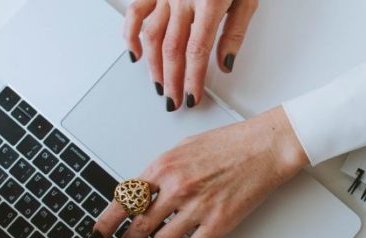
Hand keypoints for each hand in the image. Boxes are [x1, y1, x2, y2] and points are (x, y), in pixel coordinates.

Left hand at [93, 107, 308, 237]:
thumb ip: (162, 170)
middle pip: (138, 225)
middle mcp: (176, 187)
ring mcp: (197, 207)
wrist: (265, 147)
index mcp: (163, 166)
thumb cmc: (230, 144)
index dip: (108, 221)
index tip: (100, 232)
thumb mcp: (184, 147)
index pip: (124, 199)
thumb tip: (144, 191)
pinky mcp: (218, 222)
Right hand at [124, 0, 257, 110]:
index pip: (196, 52)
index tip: (192, 97)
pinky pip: (135, 11)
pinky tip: (134, 54)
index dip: (192, 79)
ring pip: (151, 35)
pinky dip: (130, 34)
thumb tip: (225, 63)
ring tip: (159, 85)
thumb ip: (235, 33)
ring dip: (153, 66)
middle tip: (174, 100)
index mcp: (209, 4)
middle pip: (172, 49)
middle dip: (172, 80)